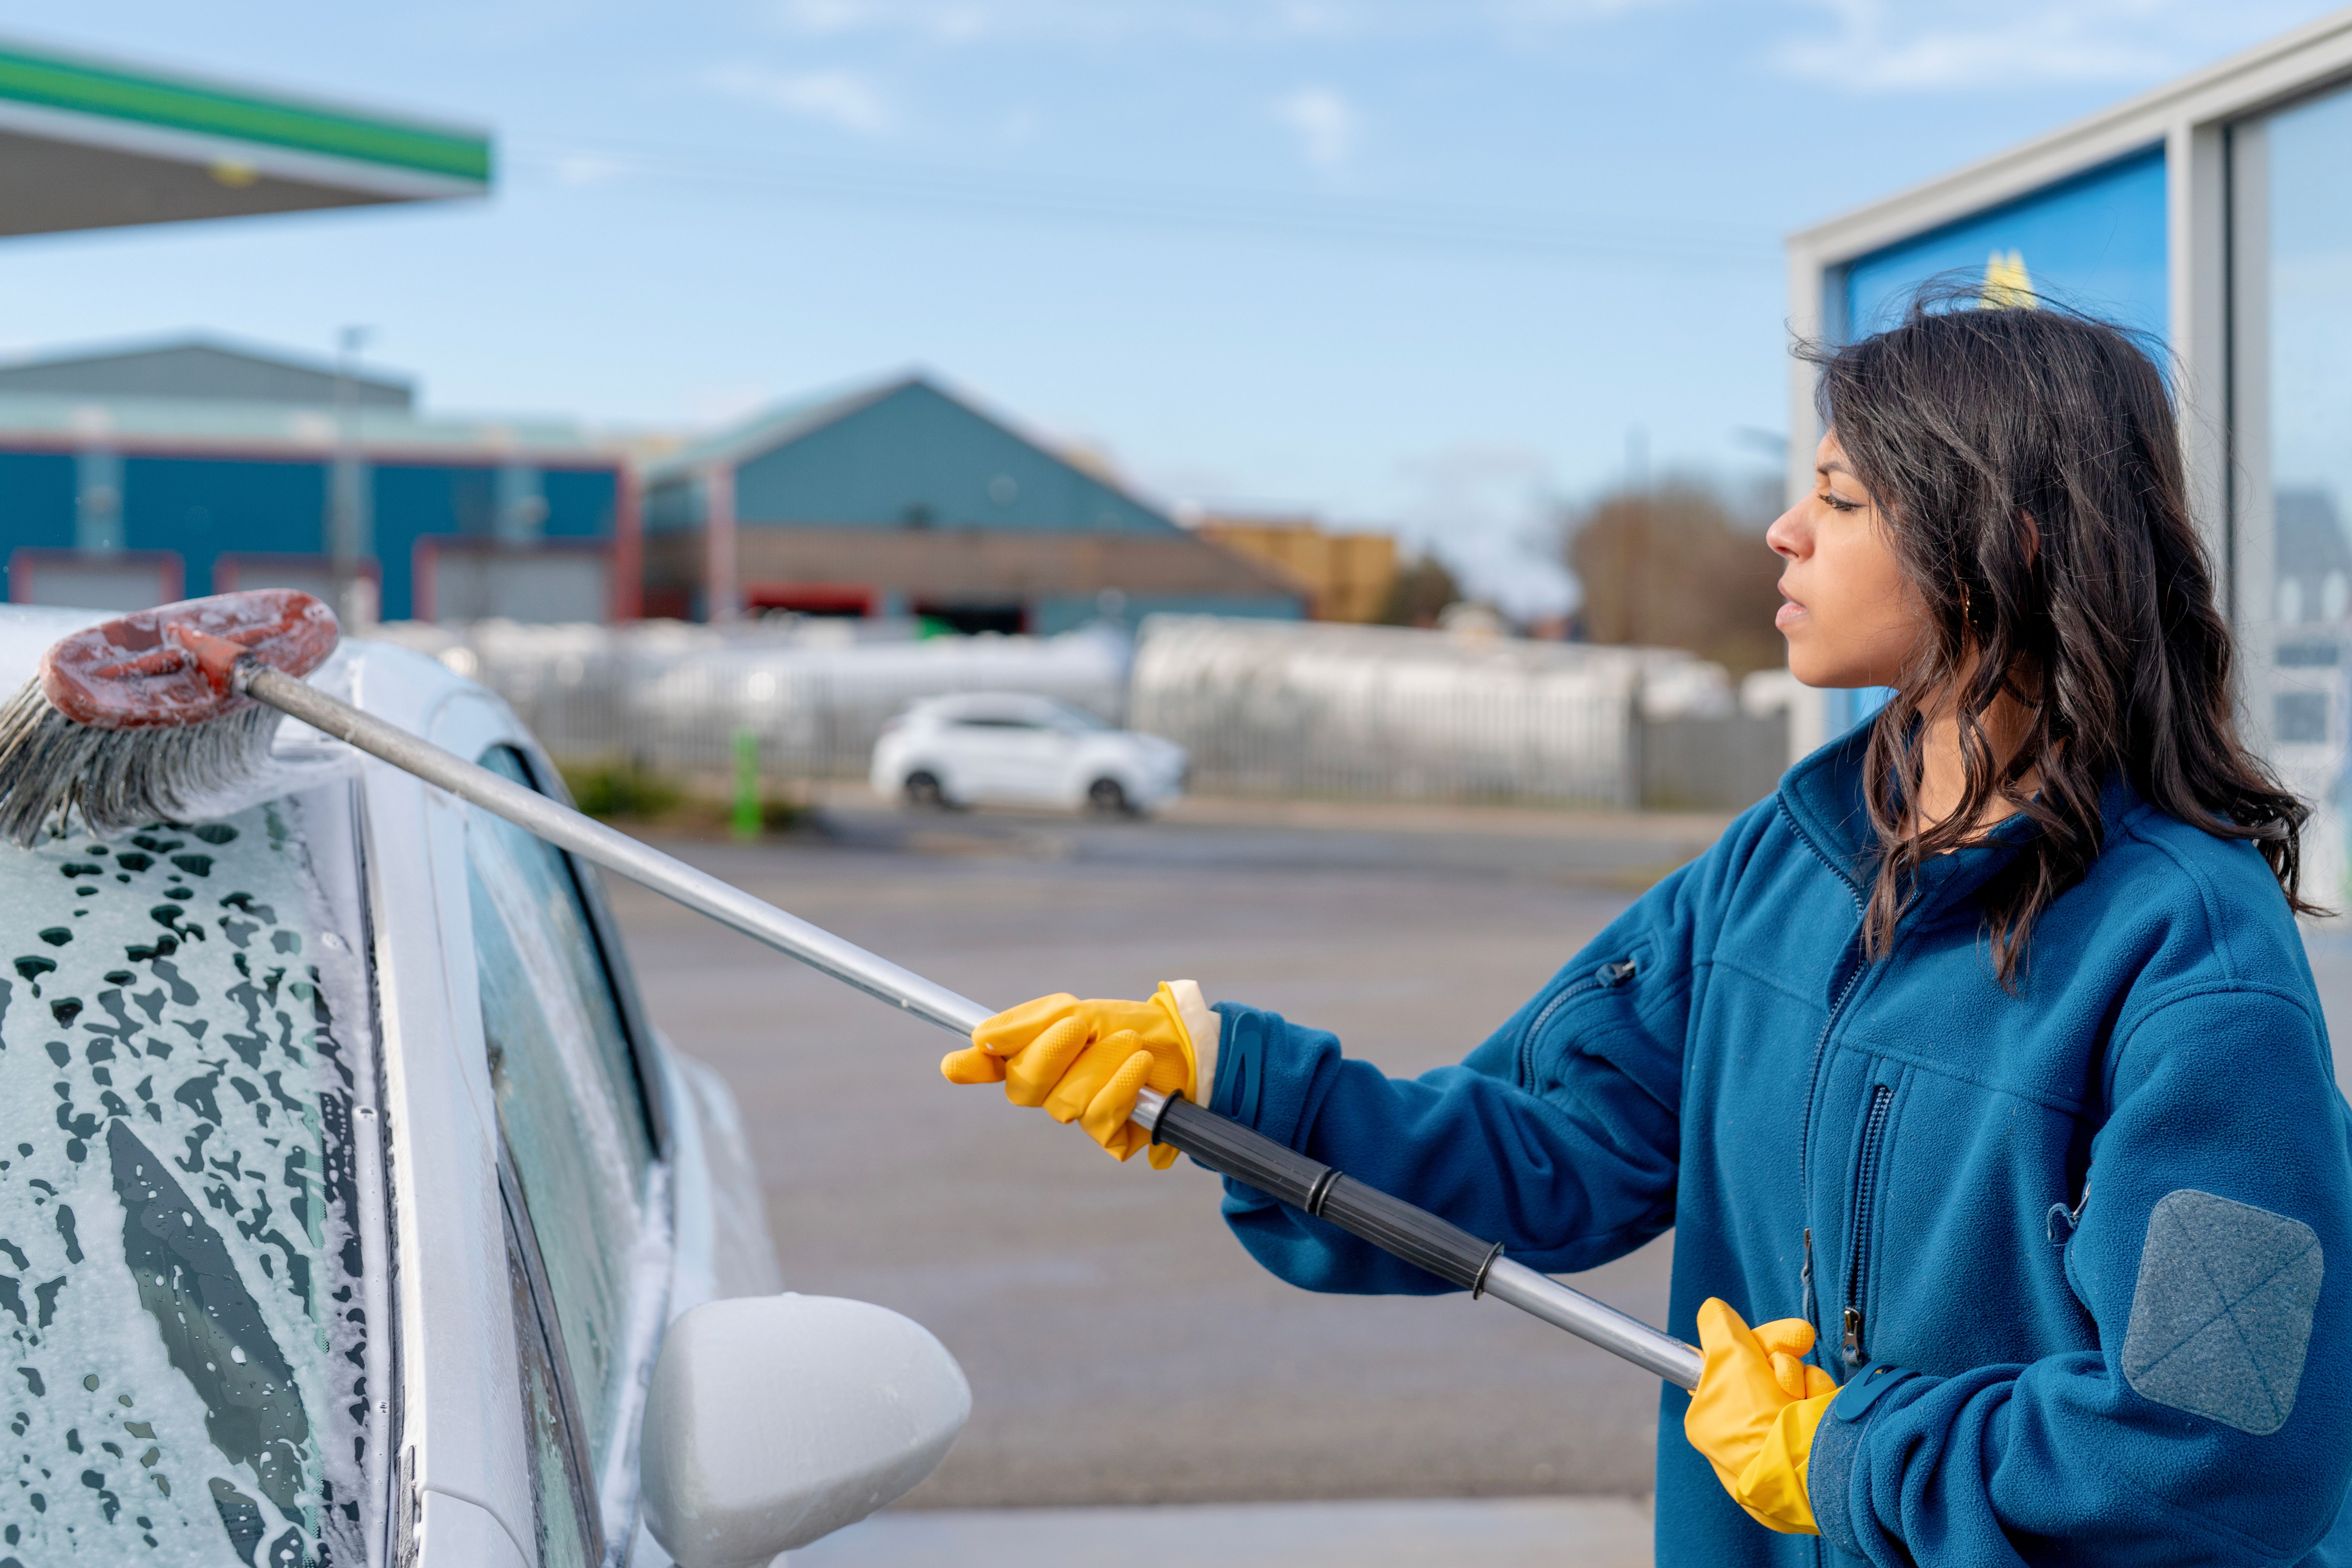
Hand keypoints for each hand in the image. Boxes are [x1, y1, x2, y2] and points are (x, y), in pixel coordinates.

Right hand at [941, 984, 1203, 1168]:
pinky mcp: (1111, 1138)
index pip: (991, 1066)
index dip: (971, 1067)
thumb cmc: (1130, 1026)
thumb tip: (979, 1037)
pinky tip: (1140, 1068)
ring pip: (1066, 1101)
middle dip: (1050, 1052)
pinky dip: (1122, 1087)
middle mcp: (1051, 1090)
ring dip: (1100, 1064)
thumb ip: (1030, 1025)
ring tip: (1129, 1044)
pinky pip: (1101, 1119)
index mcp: (1036, 1056)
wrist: (1187, 1046)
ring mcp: (1079, 1116)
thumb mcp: (1081, 1012)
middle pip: (1024, 1086)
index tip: (959, 1064)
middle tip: (1078, 1027)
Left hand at [1684, 1298, 1838, 1534]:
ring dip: (1797, 1374)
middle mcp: (1744, 1427)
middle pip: (1763, 1366)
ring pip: (1793, 1377)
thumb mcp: (1727, 1359)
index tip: (1750, 1335)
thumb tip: (1712, 1310)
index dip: (1744, 1343)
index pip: (1726, 1363)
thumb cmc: (1756, 1418)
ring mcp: (1780, 1432)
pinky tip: (1814, 1402)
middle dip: (1780, 1352)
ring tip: (1794, 1391)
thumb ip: (1718, 1328)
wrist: (1806, 1469)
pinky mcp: (1813, 1433)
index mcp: (1712, 1417)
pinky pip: (1815, 1394)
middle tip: (1799, 1338)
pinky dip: (1817, 1391)